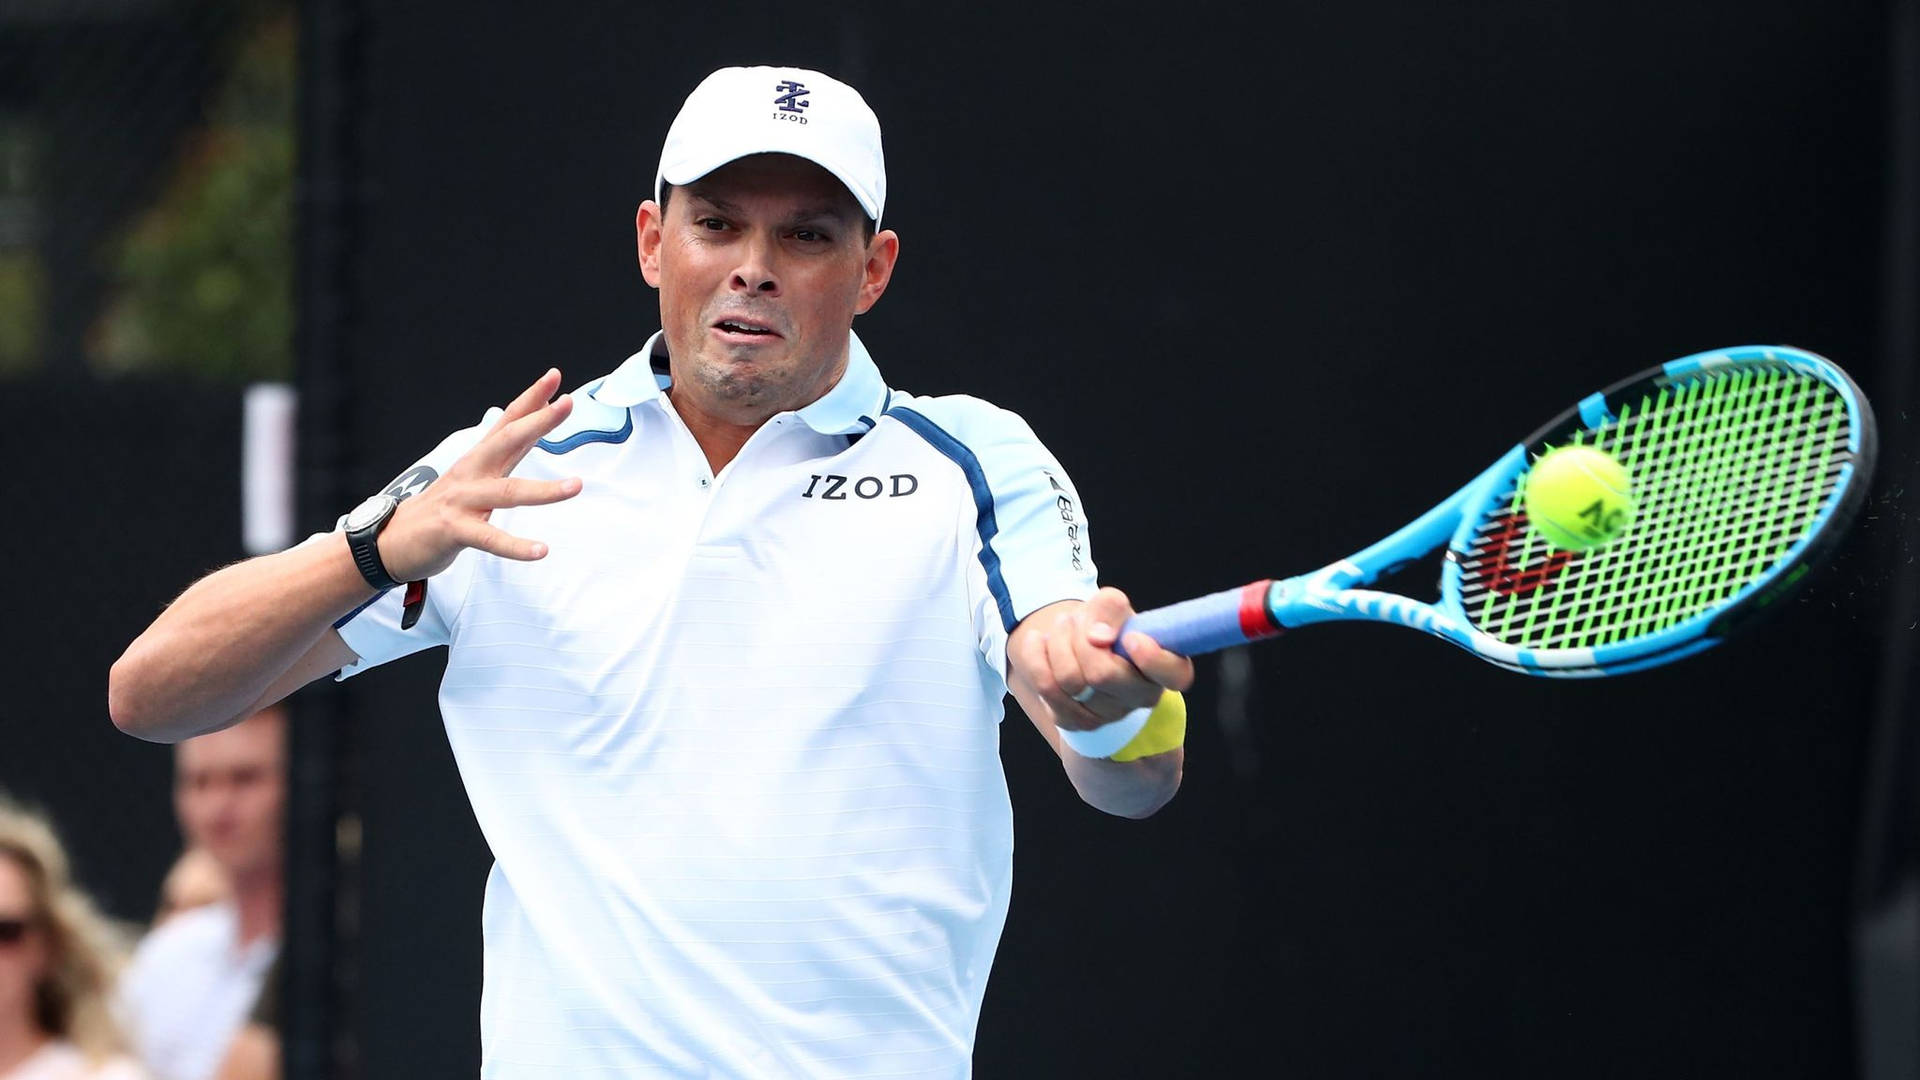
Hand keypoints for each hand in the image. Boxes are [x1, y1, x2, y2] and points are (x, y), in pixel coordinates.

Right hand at [375, 369, 582, 581]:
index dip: (531, 398)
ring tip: (576, 485)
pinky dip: (516, 546)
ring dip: (544, 490)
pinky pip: (490, 539)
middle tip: (568, 403)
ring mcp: (462, 500)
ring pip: (507, 492)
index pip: (508, 421)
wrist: (391, 540)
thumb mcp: (475, 476)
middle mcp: (472, 472)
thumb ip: (504, 453)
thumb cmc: (442, 508)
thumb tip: (527, 424)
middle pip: (508, 441)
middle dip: (539, 422)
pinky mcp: (454, 530)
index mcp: (479, 459)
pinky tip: (541, 551)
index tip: (554, 375)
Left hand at [1011, 587, 1194, 732]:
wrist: (1075, 645)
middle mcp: (1143, 697)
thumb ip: (1110, 608)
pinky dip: (1036, 657)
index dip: (1152, 659)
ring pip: (1070, 679)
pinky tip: (1038, 642)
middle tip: (1075, 621)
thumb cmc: (1104, 625)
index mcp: (1166, 667)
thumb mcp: (1111, 605)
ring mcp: (1109, 714)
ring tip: (1061, 629)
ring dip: (1057, 643)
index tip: (1132, 637)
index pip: (1175, 674)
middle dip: (1079, 638)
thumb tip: (1098, 637)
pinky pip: (1046, 688)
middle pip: (1102, 674)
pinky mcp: (1076, 721)